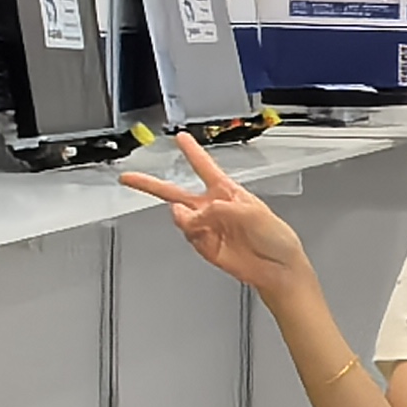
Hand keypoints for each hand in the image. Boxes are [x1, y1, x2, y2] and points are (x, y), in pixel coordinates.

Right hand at [118, 129, 314, 299]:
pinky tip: (205, 235)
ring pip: (180, 216)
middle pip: (175, 192)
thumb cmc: (275, 237)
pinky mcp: (203, 245)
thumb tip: (198, 213)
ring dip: (185, 218)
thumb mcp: (255, 213)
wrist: (276, 269)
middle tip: (129, 177)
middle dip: (150, 184)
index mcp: (229, 192)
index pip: (205, 167)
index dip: (192, 151)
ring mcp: (206, 227)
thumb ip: (223, 208)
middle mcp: (213, 207)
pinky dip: (193, 234)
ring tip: (199, 222)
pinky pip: (188, 236)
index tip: (180, 138)